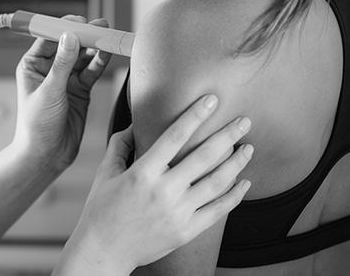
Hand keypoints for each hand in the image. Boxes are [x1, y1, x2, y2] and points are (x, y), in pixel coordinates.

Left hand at [13, 16, 111, 171]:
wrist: (46, 155)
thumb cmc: (36, 126)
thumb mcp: (49, 92)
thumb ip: (62, 64)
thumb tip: (69, 37)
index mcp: (32, 65)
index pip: (49, 38)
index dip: (64, 28)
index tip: (80, 22)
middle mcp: (49, 69)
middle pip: (69, 44)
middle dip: (84, 35)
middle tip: (100, 27)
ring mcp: (66, 79)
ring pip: (83, 57)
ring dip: (95, 48)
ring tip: (108, 38)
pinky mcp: (80, 90)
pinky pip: (91, 71)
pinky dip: (100, 62)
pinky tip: (107, 53)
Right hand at [56, 95, 252, 274]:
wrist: (103, 251)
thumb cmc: (101, 209)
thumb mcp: (105, 173)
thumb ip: (120, 145)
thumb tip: (135, 125)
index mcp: (143, 172)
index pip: (175, 135)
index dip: (196, 114)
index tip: (212, 99)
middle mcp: (164, 190)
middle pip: (205, 156)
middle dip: (228, 135)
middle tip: (244, 121)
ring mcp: (178, 212)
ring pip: (217, 182)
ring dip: (237, 162)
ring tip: (248, 147)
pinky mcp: (187, 231)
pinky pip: (218, 210)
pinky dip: (235, 195)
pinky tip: (244, 182)